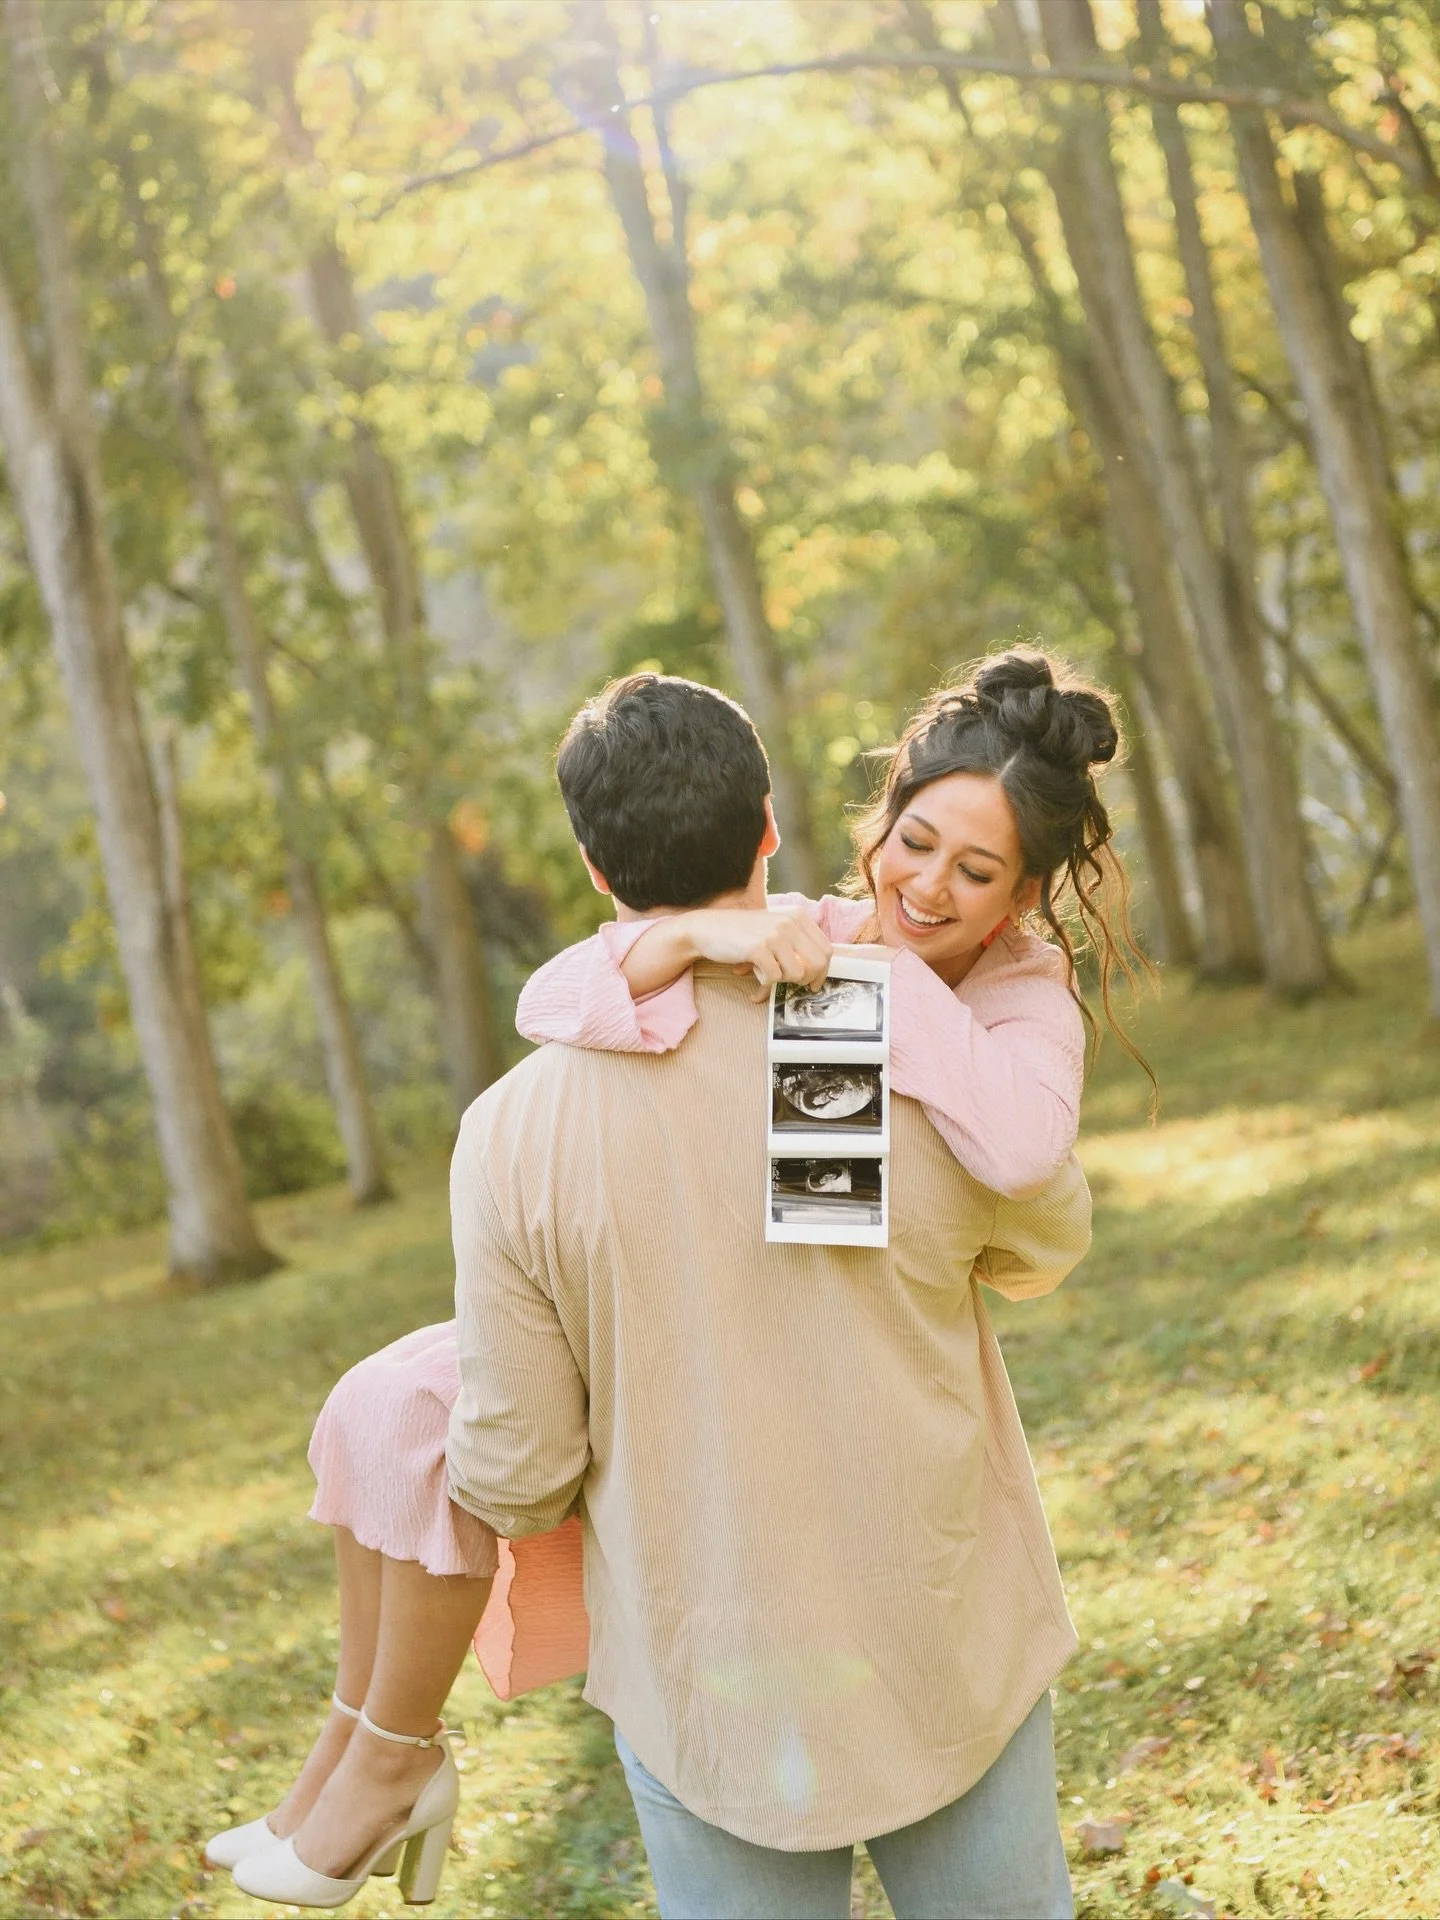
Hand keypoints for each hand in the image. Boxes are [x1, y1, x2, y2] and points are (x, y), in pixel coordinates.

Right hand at [683, 907, 832, 995]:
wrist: (706, 928)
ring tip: (763, 973)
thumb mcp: (774, 929)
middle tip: (792, 985)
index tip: (813, 982)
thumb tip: (815, 976)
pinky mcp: (758, 948)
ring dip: (780, 981)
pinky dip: (762, 982)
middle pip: (818, 963)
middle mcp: (790, 923)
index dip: (822, 971)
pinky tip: (749, 972)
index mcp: (798, 916)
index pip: (826, 949)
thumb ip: (795, 945)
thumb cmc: (741, 934)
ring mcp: (775, 935)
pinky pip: (773, 978)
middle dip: (807, 980)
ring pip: (797, 974)